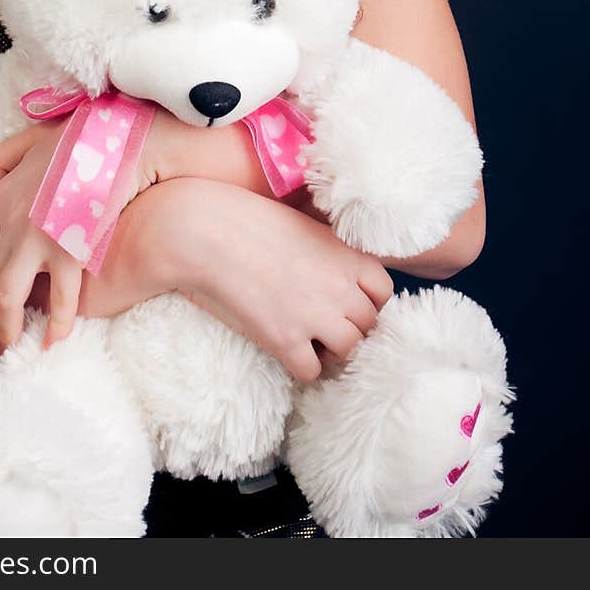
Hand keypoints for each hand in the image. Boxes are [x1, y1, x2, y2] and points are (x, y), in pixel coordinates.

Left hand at [0, 121, 83, 353]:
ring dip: (9, 328)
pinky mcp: (69, 250)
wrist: (122, 142)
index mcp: (1, 200)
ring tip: (16, 347)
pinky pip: (58, 299)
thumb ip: (4, 163)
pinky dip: (55, 323)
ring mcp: (37, 238)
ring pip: (8, 297)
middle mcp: (11, 222)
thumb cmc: (83, 140)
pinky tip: (56, 338)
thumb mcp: (31, 141)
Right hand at [166, 178, 393, 382]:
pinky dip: (303, 366)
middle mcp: (339, 288)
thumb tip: (332, 267)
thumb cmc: (247, 219)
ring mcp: (314, 316)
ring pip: (348, 351)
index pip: (383, 292)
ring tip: (309, 339)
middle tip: (325, 323)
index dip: (367, 299)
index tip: (348, 301)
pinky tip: (287, 350)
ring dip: (331, 349)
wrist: (206, 231)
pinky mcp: (285, 340)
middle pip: (368, 325)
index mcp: (346, 255)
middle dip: (350, 326)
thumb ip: (327, 249)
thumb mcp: (302, 223)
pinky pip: (312, 371)